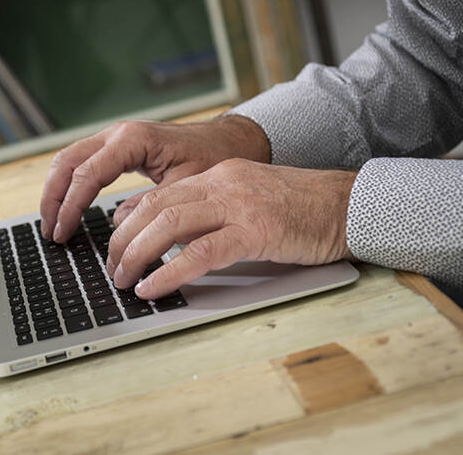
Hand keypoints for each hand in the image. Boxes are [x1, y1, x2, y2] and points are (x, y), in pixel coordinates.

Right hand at [40, 116, 270, 242]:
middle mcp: (117, 134)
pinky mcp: (116, 148)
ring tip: (53, 224)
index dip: (71, 206)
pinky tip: (67, 209)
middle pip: (67, 162)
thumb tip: (118, 225)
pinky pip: (81, 163)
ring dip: (56, 192)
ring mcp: (114, 138)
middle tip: (50, 232)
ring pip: (68, 160)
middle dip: (53, 198)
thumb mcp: (186, 187)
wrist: (228, 141)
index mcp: (132, 140)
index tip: (63, 233)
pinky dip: (69, 186)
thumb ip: (151, 205)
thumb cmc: (212, 159)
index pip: (87, 174)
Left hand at [106, 159, 358, 298]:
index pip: (159, 194)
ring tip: (123, 280)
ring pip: (168, 225)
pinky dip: (169, 272)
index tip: (113, 242)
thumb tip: (169, 234)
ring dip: (137, 255)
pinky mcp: (256, 230)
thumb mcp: (247, 199)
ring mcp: (238, 205)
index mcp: (217, 175)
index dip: (128, 220)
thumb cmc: (302, 209)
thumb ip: (210, 210)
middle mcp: (222, 183)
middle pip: (154, 208)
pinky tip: (153, 288)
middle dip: (123, 241)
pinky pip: (201, 252)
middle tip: (111, 268)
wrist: (351, 204)